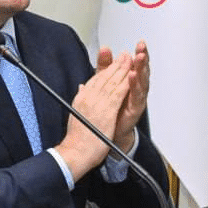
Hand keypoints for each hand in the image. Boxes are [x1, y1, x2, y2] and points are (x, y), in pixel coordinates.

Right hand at [54, 53, 130, 179]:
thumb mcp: (77, 113)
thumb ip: (81, 99)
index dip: (106, 69)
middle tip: (124, 55)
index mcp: (81, 98)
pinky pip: (118, 94)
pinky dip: (126, 84)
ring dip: (122, 70)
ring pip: (112, 82)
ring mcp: (97, 103)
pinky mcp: (106, 111)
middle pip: (104, 77)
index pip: (96, 79)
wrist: (75, 152)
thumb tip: (82, 89)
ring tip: (130, 60)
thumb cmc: (76, 138)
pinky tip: (131, 77)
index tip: (113, 61)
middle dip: (116, 65)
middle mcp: (88, 97)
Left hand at [103, 41, 149, 152]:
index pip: (136, 64)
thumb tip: (104, 49)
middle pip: (142, 70)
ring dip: (141, 69)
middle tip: (142, 48)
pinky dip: (135, 86)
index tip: (140, 43)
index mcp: (131, 80)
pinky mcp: (135, 108)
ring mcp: (137, 98)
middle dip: (143, 58)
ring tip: (139, 58)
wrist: (110, 129)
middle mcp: (137, 88)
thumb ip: (105, 65)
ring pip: (142, 81)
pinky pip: (136, 96)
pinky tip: (132, 76)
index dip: (139, 53)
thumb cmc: (112, 105)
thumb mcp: (106, 81)